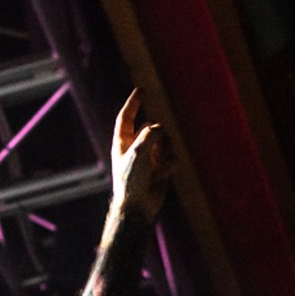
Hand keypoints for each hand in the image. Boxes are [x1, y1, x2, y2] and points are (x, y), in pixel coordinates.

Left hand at [111, 88, 173, 220]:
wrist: (138, 206)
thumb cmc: (132, 179)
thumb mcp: (138, 151)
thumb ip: (149, 133)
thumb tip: (160, 128)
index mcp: (122, 142)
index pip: (126, 117)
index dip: (133, 103)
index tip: (141, 90)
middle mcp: (135, 147)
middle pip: (153, 127)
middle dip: (158, 135)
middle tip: (154, 149)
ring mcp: (148, 157)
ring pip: (166, 141)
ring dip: (165, 151)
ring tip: (156, 166)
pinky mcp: (160, 167)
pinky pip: (172, 156)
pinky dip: (168, 164)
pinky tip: (161, 176)